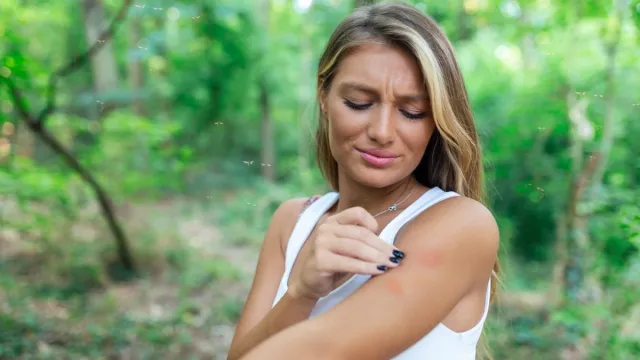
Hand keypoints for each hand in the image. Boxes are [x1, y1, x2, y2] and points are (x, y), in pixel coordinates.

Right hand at [288, 207, 404, 300]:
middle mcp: (325, 228)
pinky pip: (349, 263)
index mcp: (333, 221)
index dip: (374, 224)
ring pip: (356, 247)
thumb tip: (392, 248)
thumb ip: (362, 241)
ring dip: (377, 257)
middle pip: (361, 234)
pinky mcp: (320, 260)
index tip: (385, 242)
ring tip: (391, 265)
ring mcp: (321, 243)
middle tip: (397, 257)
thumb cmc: (335, 265)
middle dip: (382, 246)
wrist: (310, 284)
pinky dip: (366, 267)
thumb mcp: (348, 248)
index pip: (357, 213)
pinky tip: (378, 271)